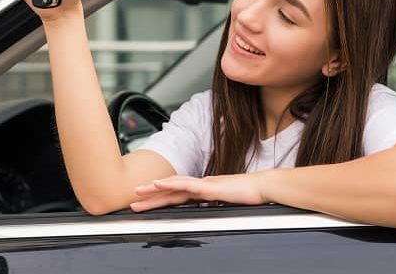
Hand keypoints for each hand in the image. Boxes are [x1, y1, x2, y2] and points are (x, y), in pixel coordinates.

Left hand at [130, 174, 266, 211]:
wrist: (263, 188)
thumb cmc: (248, 196)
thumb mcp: (226, 204)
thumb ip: (213, 205)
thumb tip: (206, 211)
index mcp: (203, 191)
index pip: (176, 195)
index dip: (160, 198)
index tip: (145, 203)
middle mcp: (200, 185)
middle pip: (170, 191)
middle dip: (150, 196)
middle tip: (132, 200)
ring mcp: (204, 185)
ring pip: (174, 186)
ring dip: (154, 189)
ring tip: (139, 192)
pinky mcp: (210, 187)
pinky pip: (187, 185)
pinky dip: (172, 183)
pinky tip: (160, 184)